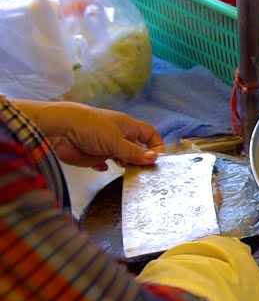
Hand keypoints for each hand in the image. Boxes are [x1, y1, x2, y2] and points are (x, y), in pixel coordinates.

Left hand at [13, 100, 163, 167]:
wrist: (58, 129)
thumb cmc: (89, 127)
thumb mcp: (115, 140)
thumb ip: (134, 152)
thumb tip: (154, 158)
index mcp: (127, 126)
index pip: (149, 134)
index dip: (156, 145)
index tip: (157, 160)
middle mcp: (119, 135)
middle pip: (138, 148)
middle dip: (142, 159)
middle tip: (145, 172)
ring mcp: (107, 146)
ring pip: (123, 157)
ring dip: (127, 165)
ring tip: (129, 174)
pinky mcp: (94, 155)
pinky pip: (106, 163)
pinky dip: (107, 167)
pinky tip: (105, 168)